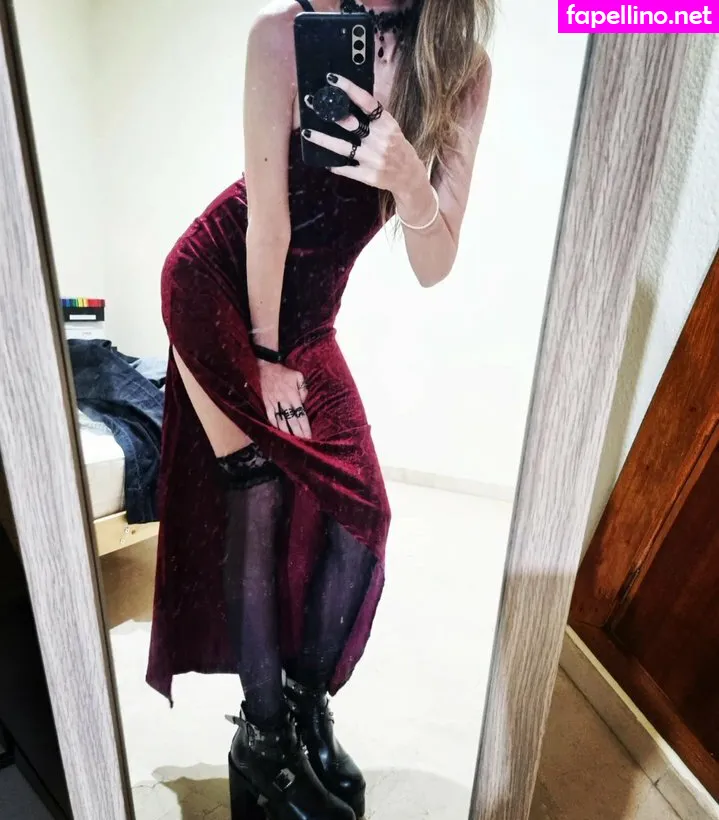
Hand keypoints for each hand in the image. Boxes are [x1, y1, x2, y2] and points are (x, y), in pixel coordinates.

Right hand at [259, 360, 310, 438]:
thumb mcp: (298, 376)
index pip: (300, 414)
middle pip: (291, 420)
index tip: (309, 435)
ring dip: (286, 431)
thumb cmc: (285, 372)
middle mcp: (283, 400)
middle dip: (297, 432)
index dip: (305, 426)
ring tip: (292, 441)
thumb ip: (303, 389)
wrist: (267, 367)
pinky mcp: (266, 402)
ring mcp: (273, 402)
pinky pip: (271, 416)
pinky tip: (279, 431)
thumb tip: (304, 401)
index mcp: (292, 395)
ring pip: (280, 420)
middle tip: (303, 442)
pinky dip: (275, 424)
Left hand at [302, 73, 425, 196]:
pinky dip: (334, 164)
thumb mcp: (391, 128)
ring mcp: (373, 159)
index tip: (332, 79)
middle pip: (351, 124)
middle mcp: (380, 140)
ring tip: (307, 133)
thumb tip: (348, 100)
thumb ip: (373, 117)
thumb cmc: (396, 147)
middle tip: (312, 104)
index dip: (349, 88)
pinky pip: (346, 168)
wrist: (409, 177)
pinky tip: (324, 159)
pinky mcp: (368, 176)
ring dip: (323, 139)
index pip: (366, 102)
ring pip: (343, 147)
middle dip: (330, 113)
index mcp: (387, 124)